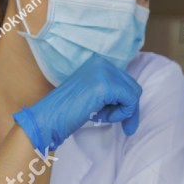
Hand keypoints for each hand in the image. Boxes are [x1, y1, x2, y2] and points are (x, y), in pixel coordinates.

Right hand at [24, 55, 141, 149]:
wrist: (49, 117)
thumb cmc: (69, 111)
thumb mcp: (94, 94)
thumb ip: (111, 92)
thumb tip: (134, 101)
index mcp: (99, 63)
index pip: (126, 82)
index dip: (126, 103)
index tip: (119, 119)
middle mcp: (103, 63)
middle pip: (133, 87)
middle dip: (127, 108)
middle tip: (111, 121)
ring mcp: (104, 72)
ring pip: (134, 94)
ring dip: (121, 111)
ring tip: (100, 116)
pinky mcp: (106, 85)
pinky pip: (130, 101)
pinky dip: (121, 114)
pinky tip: (101, 116)